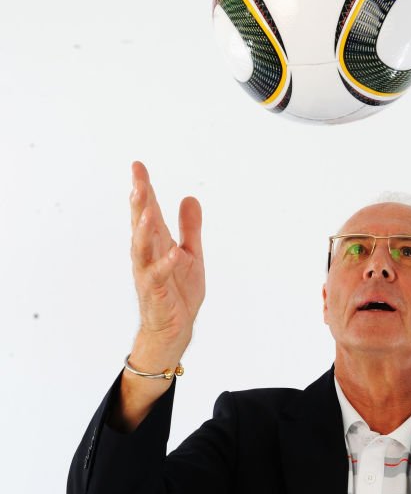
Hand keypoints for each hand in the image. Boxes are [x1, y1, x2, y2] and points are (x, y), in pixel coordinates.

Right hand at [129, 161, 204, 349]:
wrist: (175, 327)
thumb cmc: (178, 291)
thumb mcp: (191, 253)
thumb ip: (190, 227)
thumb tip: (190, 197)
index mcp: (156, 242)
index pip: (148, 210)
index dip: (144, 188)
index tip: (137, 165)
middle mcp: (148, 253)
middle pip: (141, 222)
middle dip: (139, 201)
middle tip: (137, 179)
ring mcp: (148, 271)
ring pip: (142, 246)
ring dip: (143, 229)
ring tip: (145, 211)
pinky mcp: (155, 290)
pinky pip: (158, 275)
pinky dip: (165, 263)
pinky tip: (172, 252)